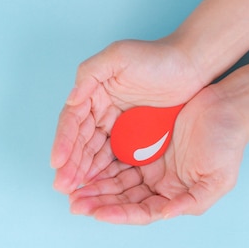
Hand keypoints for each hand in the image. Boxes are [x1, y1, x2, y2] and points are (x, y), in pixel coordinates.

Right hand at [50, 39, 203, 193]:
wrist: (191, 65)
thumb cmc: (157, 56)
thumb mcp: (118, 55)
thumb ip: (89, 73)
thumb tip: (71, 99)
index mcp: (93, 95)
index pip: (72, 122)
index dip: (63, 142)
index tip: (57, 162)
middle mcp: (100, 112)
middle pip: (80, 143)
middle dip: (70, 165)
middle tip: (62, 185)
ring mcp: (116, 128)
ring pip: (94, 155)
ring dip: (83, 173)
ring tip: (74, 192)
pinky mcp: (134, 140)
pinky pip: (115, 160)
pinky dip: (104, 173)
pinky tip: (95, 187)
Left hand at [68, 87, 248, 224]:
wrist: (228, 106)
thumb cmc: (227, 144)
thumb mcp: (216, 180)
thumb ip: (191, 202)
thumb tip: (165, 214)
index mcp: (173, 197)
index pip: (140, 212)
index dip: (118, 214)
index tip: (97, 212)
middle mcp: (158, 186)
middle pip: (122, 199)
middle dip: (98, 202)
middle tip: (74, 204)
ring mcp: (149, 166)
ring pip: (115, 181)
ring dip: (95, 186)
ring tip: (72, 190)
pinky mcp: (141, 145)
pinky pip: (115, 158)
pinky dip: (100, 165)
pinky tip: (84, 168)